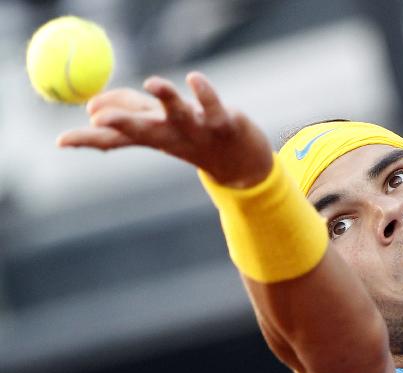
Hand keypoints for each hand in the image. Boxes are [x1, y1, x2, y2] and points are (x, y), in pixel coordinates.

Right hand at [57, 72, 272, 187]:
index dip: (88, 140)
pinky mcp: (224, 123)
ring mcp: (198, 131)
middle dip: (122, 122)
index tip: (61, 141)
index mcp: (154, 138)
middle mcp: (172, 136)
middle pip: (143, 130)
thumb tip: (92, 108)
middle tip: (99, 119)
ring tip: (152, 83)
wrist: (243, 166)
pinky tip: (194, 79)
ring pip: (180, 114)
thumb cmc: (195, 141)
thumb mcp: (160, 128)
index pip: (117, 140)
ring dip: (167, 98)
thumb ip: (129, 114)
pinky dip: (205, 92)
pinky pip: (213, 106)